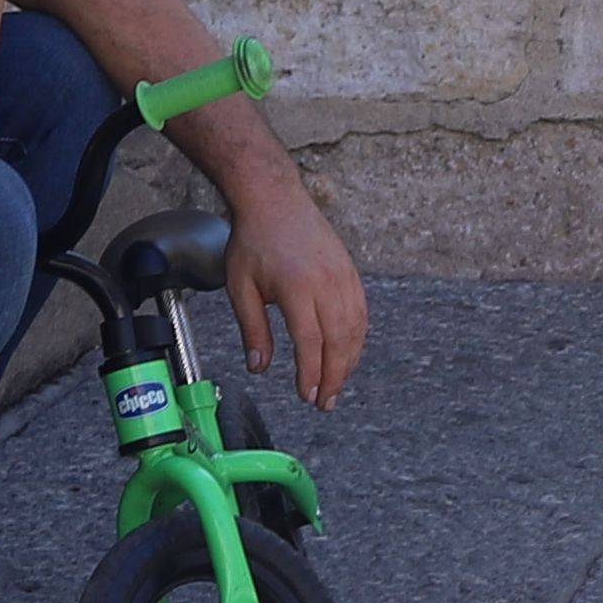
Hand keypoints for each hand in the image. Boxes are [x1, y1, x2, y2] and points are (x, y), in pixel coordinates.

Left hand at [215, 166, 370, 408]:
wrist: (275, 200)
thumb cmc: (254, 242)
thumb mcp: (241, 288)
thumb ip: (253, 329)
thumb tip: (259, 366)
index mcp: (297, 288)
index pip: (310, 342)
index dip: (310, 374)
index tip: (305, 395)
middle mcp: (326, 283)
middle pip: (339, 340)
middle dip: (334, 377)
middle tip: (324, 402)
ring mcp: (343, 276)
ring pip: (355, 328)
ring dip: (349, 361)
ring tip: (336, 385)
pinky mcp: (350, 271)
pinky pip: (361, 311)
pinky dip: (358, 338)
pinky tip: (348, 353)